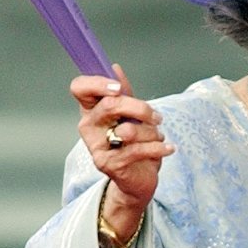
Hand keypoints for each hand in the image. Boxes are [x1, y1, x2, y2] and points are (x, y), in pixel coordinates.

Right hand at [70, 62, 174, 235]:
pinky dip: (158, 147)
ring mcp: (96, 147)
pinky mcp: (108, 164)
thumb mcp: (131, 115)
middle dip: (139, 108)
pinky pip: (137, 150)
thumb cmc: (134, 144)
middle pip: (110, 105)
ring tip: (158, 136)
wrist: (137, 179)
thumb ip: (124, 93)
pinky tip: (168, 148)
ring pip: (127, 130)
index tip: (119, 88)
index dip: (97, 83)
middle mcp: (88, 126)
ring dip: (151, 132)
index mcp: (90, 109)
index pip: (79, 88)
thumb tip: (115, 68)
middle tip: (156, 116)